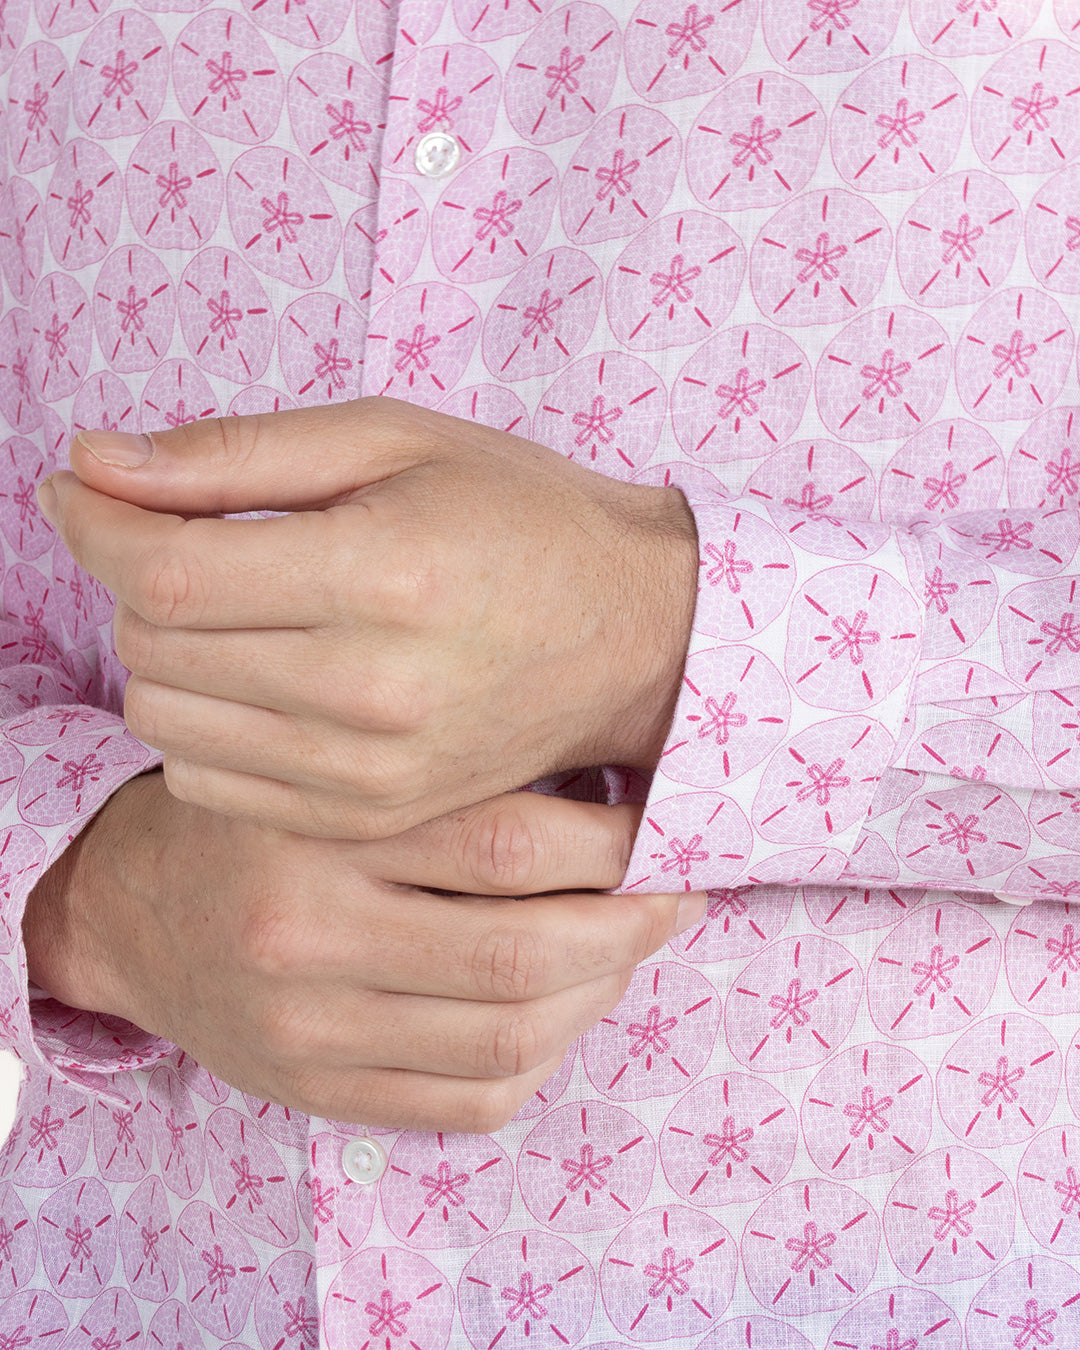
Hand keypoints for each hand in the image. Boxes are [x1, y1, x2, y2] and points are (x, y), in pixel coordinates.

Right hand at [23, 770, 704, 1131]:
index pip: (508, 841)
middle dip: (632, 927)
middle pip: (523, 951)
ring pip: (511, 1036)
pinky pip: (471, 1102)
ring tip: (628, 950)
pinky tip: (565, 1010)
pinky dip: (546, 1059)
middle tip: (678, 895)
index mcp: (321, 829)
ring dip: (601, 994)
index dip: (614, 841)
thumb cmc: (260, 819)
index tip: (660, 825)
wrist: (134, 908)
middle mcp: (310, 932)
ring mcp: (312, 1028)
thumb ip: (445, 773)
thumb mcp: (334, 764)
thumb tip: (610, 789)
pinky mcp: (317, 1090)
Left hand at [37, 398, 696, 838]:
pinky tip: (250, 677)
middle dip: (127, 577)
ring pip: (166, 722)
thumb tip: (94, 464)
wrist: (635, 635)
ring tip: (220, 609)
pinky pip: (213, 784)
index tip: (80, 488)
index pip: (166, 572)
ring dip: (159, 656)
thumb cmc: (521, 518)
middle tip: (172, 534)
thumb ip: (236, 453)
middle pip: (152, 649)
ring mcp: (370, 770)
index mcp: (381, 575)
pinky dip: (199, 725)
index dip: (94, 524)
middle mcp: (371, 689)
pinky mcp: (369, 813)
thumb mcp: (393, 441)